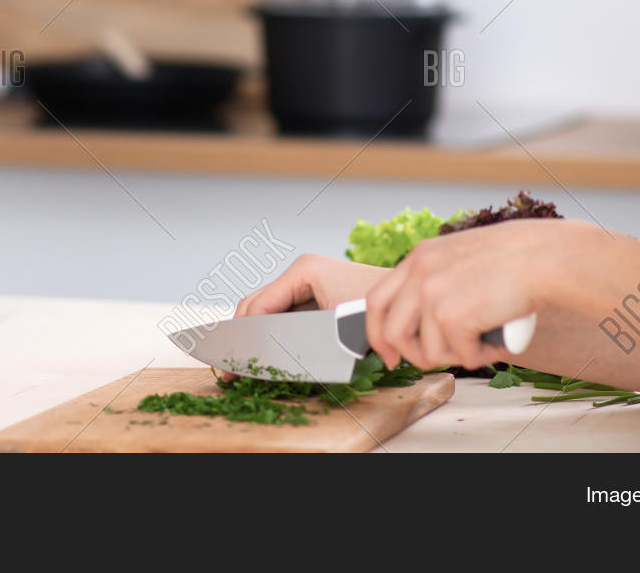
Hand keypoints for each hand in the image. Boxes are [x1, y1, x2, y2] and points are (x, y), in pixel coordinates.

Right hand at [217, 254, 382, 379]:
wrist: (409, 305)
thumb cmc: (376, 313)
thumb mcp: (332, 328)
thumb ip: (293, 338)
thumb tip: (262, 355)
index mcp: (302, 270)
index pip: (258, 305)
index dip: (243, 336)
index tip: (233, 364)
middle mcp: (300, 272)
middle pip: (256, 305)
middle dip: (242, 337)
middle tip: (230, 370)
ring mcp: (306, 282)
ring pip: (267, 310)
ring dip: (255, 337)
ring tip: (243, 365)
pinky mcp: (314, 295)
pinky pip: (283, 314)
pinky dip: (271, 334)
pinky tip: (265, 355)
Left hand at [363, 219, 593, 371]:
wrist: (544, 257)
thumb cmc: (515, 261)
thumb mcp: (460, 258)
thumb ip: (437, 282)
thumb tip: (424, 325)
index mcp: (418, 257)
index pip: (377, 300)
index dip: (378, 333)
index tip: (389, 353)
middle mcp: (419, 273)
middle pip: (390, 331)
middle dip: (410, 355)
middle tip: (433, 363)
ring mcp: (432, 295)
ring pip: (428, 351)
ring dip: (458, 355)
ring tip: (484, 340)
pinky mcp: (452, 316)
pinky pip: (460, 356)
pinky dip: (483, 355)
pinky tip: (499, 339)